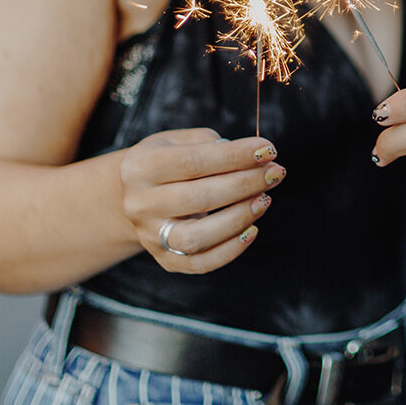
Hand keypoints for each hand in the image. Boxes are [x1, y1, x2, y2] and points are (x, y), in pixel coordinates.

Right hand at [118, 128, 282, 272]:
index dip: (234, 156)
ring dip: (238, 218)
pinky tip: (252, 229)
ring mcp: (150, 236)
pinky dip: (231, 250)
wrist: (131, 196)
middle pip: (198, 198)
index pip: (193, 161)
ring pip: (197, 237)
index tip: (268, 150)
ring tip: (264, 199)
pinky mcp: (165, 259)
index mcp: (141, 167)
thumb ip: (212, 145)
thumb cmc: (166, 162)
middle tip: (274, 173)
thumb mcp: (178, 141)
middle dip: (244, 184)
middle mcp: (140, 204)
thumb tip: (255, 159)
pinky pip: (201, 263)